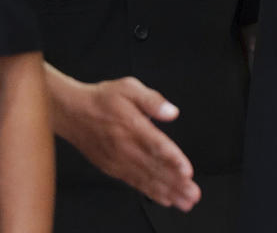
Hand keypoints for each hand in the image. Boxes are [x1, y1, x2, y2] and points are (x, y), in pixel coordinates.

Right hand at [46, 68, 200, 210]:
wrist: (71, 112)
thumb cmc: (102, 99)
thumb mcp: (129, 87)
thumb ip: (152, 100)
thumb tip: (172, 112)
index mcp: (131, 126)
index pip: (156, 145)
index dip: (172, 160)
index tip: (187, 172)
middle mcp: (125, 146)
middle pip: (154, 167)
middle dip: (175, 183)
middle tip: (193, 195)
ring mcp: (118, 159)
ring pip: (145, 179)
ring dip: (167, 191)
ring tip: (184, 201)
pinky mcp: (112, 167)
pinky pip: (133, 182)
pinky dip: (150, 192)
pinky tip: (165, 199)